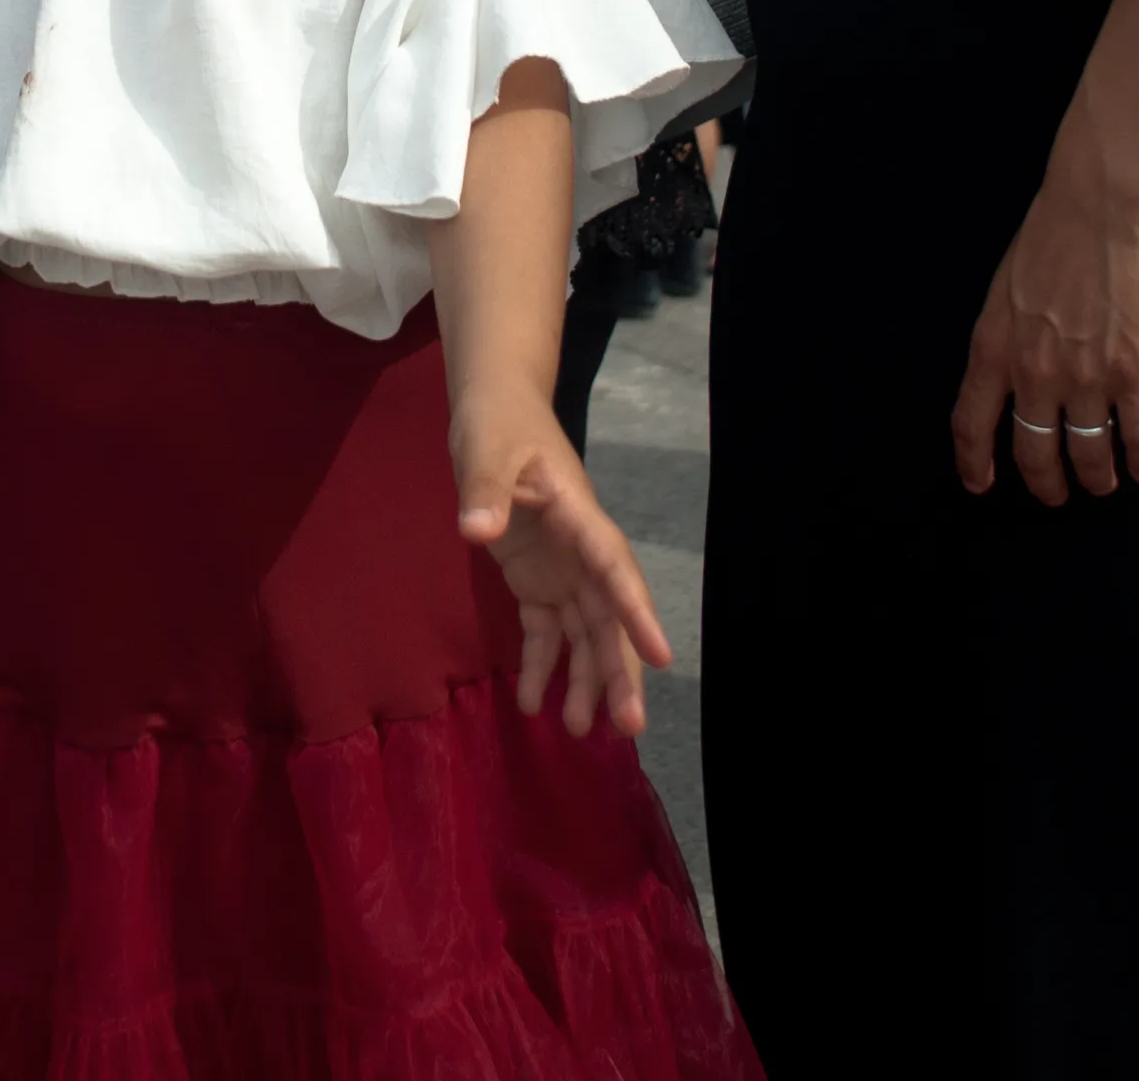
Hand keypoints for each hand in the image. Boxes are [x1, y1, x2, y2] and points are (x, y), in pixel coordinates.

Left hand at [452, 392, 670, 736]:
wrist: (495, 408)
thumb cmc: (498, 422)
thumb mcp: (486, 448)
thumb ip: (484, 490)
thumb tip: (477, 531)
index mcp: (577, 512)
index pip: (613, 565)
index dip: (636, 611)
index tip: (661, 657)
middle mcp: (579, 547)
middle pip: (609, 615)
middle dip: (620, 669)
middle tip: (629, 727)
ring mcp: (561, 566)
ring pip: (585, 631)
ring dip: (586, 679)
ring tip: (580, 731)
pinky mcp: (536, 578)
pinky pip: (545, 629)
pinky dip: (542, 664)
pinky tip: (530, 701)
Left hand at [950, 130, 1138, 505]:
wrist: (1099, 209)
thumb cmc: (1049, 240)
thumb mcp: (1003, 294)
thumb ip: (1007, 341)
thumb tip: (1014, 377)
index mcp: (992, 349)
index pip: (971, 424)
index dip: (974, 462)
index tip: (980, 485)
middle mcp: (1033, 374)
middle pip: (1034, 452)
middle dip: (1046, 483)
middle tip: (1058, 494)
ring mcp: (1085, 377)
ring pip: (1088, 453)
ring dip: (1096, 475)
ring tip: (1103, 481)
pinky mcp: (1134, 373)